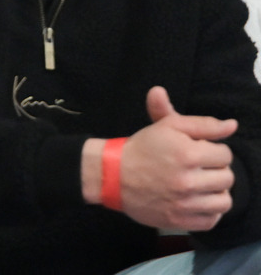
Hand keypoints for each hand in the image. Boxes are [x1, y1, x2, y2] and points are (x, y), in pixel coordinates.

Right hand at [98, 86, 236, 231]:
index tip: (197, 150)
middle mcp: (187, 180)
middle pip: (227, 178)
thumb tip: (232, 125)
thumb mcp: (168, 126)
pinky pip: (213, 220)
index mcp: (186, 153)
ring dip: (215, 191)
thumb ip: (203, 124)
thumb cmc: (143, 147)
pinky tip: (195, 199)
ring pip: (225, 201)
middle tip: (196, 166)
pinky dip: (208, 210)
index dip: (212, 149)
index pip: (225, 155)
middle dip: (214, 169)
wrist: (114, 174)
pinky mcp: (181, 221)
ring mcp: (185, 204)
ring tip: (199, 184)